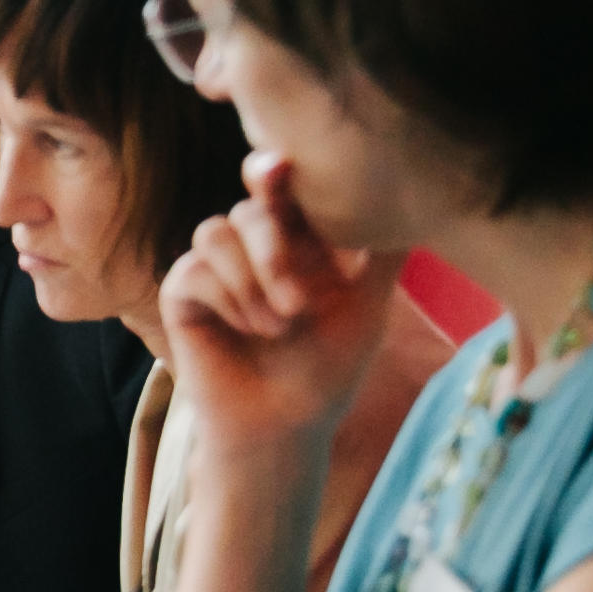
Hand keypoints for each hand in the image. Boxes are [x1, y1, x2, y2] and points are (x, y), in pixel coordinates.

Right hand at [159, 151, 396, 453]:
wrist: (285, 424)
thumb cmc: (328, 368)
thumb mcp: (368, 305)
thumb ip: (381, 252)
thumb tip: (410, 196)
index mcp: (294, 238)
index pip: (282, 188)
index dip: (276, 173)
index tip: (280, 167)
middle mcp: (250, 245)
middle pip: (250, 206)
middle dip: (276, 250)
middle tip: (300, 304)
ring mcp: (213, 267)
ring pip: (216, 230)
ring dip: (252, 280)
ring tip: (278, 326)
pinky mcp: (181, 293)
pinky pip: (194, 269)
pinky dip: (228, 299)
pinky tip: (247, 330)